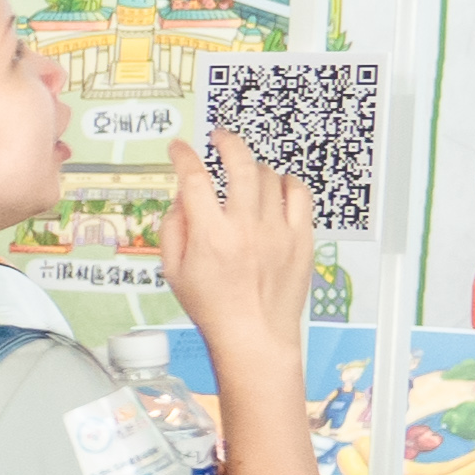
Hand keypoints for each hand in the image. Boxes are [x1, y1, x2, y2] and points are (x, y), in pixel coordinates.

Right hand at [157, 124, 312, 325]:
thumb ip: (172, 229)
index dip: (184, 156)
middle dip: (226, 142)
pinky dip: (286, 183)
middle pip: (239, 164)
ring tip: (245, 173)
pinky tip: (276, 187)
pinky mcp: (301, 238)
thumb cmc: (214, 309)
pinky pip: (299, 194)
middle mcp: (246, 229)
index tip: (180, 149)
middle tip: (219, 138)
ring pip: (268, 176)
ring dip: (252, 167)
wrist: (254, 336)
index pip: (194, 179)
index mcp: (210, 236)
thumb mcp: (174, 272)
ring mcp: (278, 232)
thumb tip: (183, 198)